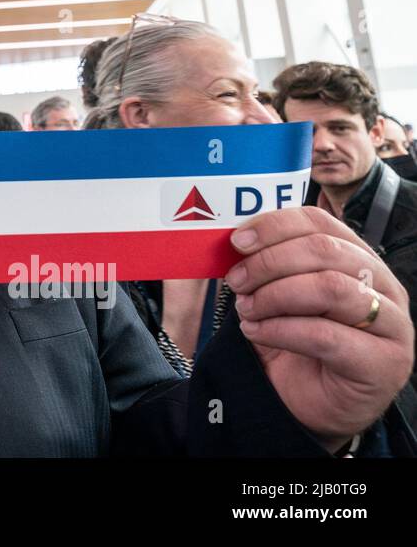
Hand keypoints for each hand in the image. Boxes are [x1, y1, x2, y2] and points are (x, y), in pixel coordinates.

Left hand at [226, 206, 413, 449]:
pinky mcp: (384, 362)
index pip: (320, 223)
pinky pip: (327, 336)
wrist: (305, 403)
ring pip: (330, 288)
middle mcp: (382, 285)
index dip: (274, 226)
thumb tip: (233, 240)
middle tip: (236, 281)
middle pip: (325, 250)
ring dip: (275, 296)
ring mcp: (392, 324)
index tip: (237, 240)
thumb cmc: (294, 342)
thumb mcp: (275, 294)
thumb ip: (264, 265)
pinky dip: (281, 330)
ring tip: (246, 310)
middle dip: (269, 262)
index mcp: (358, 258)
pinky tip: (256, 332)